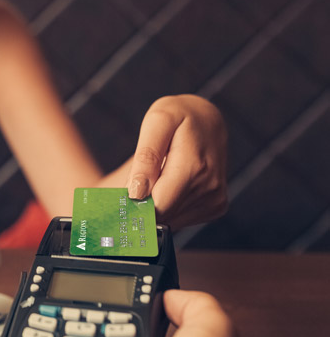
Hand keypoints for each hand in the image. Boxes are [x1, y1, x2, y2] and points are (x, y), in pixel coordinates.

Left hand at [125, 95, 227, 226]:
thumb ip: (147, 157)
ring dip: (155, 205)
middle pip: (162, 215)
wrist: (207, 118)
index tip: (119, 200)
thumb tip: (137, 192)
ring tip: (153, 180)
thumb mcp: (158, 122)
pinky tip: (168, 186)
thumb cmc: (179, 116)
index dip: (134, 207)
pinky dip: (168, 206)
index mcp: (194, 168)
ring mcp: (215, 199)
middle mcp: (209, 188)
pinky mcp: (216, 205)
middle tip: (131, 187)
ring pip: (170, 220)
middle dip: (142, 206)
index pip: (157, 207)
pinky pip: (181, 218)